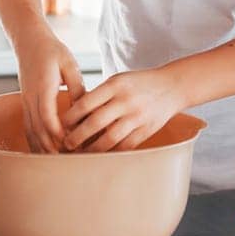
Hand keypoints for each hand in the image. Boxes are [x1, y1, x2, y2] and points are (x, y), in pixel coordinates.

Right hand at [15, 30, 85, 153]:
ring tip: (57, 162)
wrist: (29, 41)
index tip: (70, 143)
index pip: (47, 115)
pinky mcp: (26, 103)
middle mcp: (31, 97)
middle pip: (37, 129)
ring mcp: (26, 101)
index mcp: (43, 87)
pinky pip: (28, 127)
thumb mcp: (69, 64)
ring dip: (42, 147)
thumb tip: (85, 109)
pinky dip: (35, 141)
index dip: (57, 132)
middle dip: (51, 146)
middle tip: (67, 160)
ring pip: (31, 131)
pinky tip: (44, 150)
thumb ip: (77, 87)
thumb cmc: (51, 50)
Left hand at [62, 68, 187, 152]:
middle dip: (77, 137)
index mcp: (115, 85)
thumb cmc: (139, 83)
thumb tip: (75, 114)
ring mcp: (137, 117)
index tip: (62, 125)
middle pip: (95, 123)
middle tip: (67, 144)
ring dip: (92, 149)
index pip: (86, 103)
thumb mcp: (118, 80)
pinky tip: (102, 155)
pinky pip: (125, 145)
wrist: (172, 86)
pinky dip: (111, 152)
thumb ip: (100, 94)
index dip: (71, 117)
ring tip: (82, 152)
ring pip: (109, 139)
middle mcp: (126, 101)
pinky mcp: (147, 130)